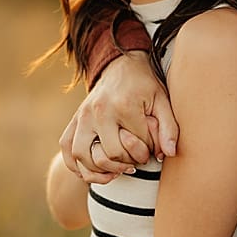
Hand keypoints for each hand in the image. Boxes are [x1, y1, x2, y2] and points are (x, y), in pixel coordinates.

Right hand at [61, 54, 178, 181]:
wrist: (120, 65)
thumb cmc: (144, 85)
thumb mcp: (162, 102)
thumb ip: (169, 128)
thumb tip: (170, 154)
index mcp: (123, 106)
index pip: (136, 146)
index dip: (148, 153)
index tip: (152, 149)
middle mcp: (99, 111)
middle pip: (109, 155)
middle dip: (126, 163)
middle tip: (137, 160)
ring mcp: (82, 115)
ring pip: (82, 155)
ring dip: (100, 170)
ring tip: (117, 170)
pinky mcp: (74, 119)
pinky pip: (67, 149)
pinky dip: (76, 165)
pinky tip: (94, 170)